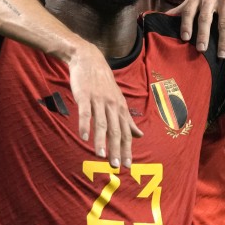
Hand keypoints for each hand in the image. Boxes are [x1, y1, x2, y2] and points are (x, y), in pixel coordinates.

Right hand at [68, 43, 141, 167]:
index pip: (126, 132)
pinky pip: (85, 112)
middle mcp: (112, 105)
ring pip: (101, 123)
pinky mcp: (85, 95)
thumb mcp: (118, 100)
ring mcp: (98, 100)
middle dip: (117, 149)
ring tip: (100, 156)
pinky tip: (84, 137)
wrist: (88, 59)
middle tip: (117, 166)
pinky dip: (85, 125)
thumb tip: (140, 136)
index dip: (127, 149)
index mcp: (120, 108)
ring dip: (101, 141)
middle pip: (116, 130)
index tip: (128, 165)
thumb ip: (128, 119)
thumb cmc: (103, 82)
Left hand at [166, 0, 224, 58]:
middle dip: (203, 34)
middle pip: (206, 17)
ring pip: (224, 23)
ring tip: (221, 55)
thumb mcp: (198, 0)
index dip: (186, 24)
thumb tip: (161, 18)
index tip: (185, 38)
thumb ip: (182, 9)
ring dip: (223, 41)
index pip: (188, 10)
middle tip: (201, 50)